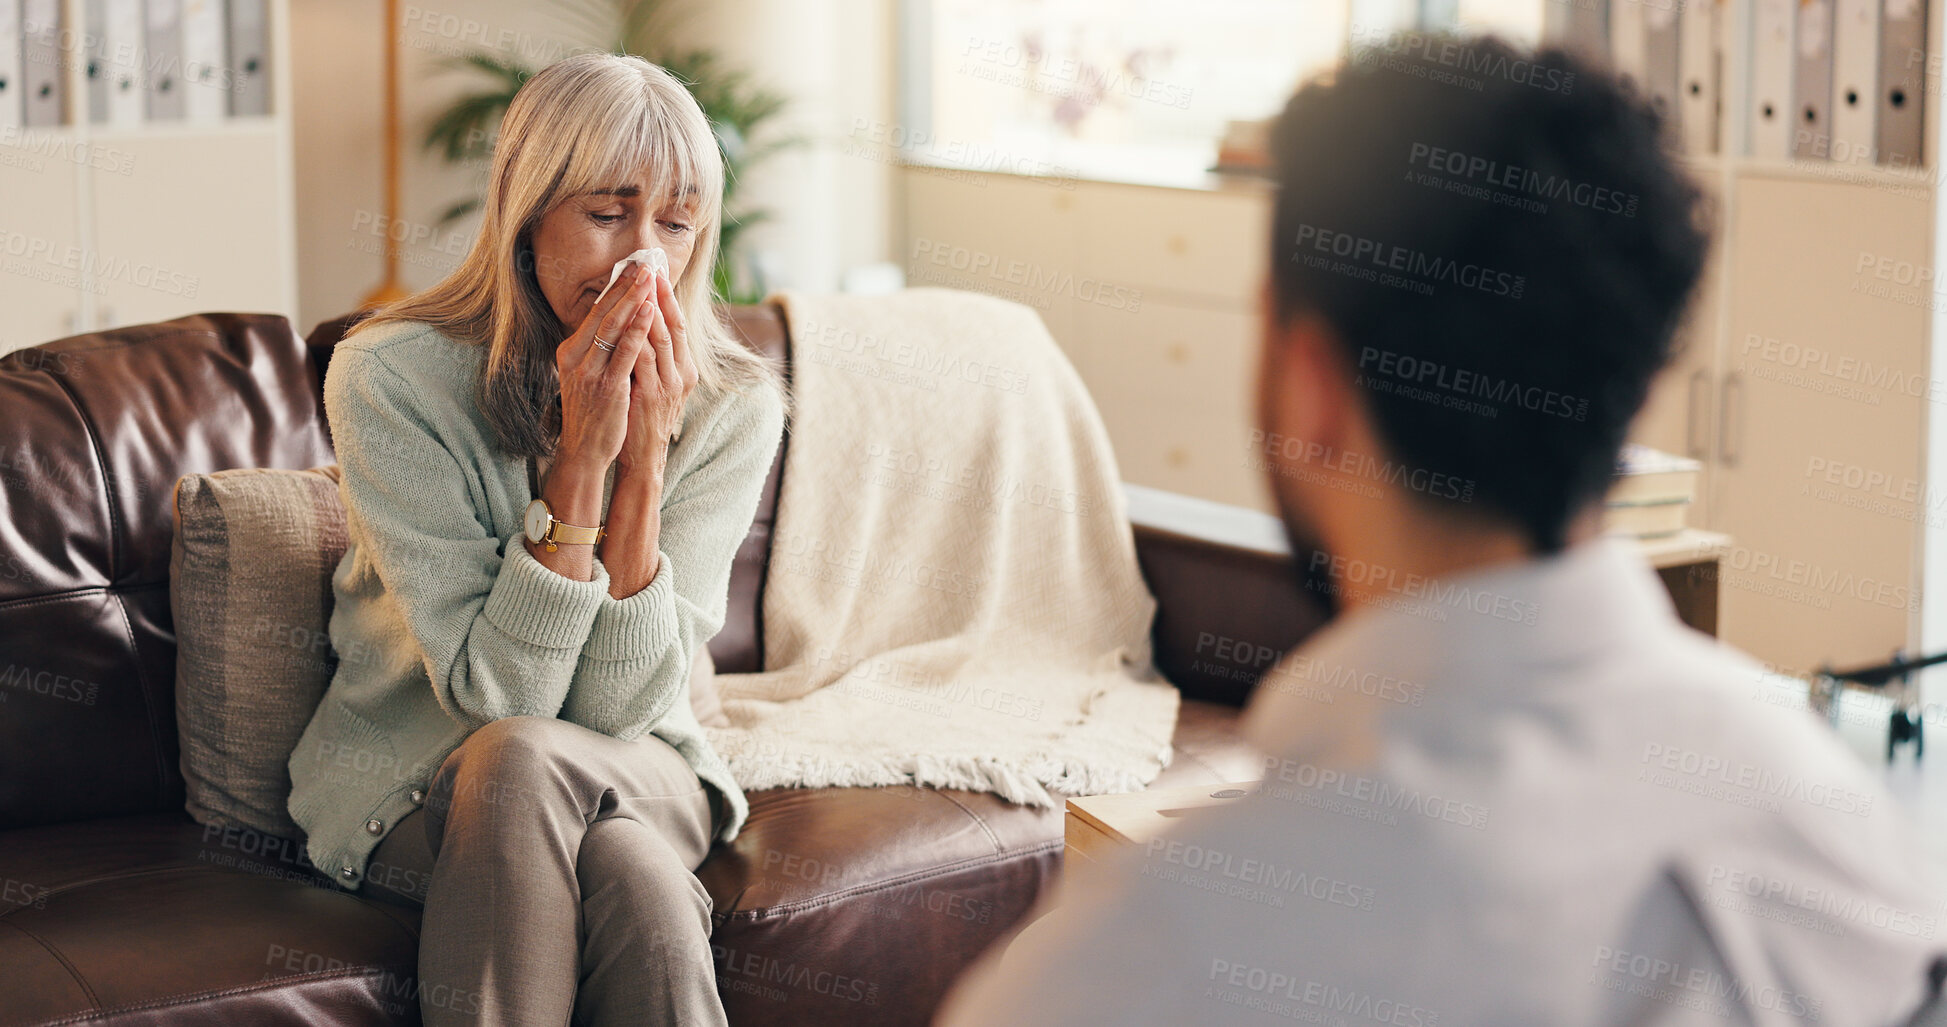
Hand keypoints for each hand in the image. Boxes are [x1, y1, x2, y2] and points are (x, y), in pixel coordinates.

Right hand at [554, 260, 658, 471]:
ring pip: (612, 327)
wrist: (585, 449)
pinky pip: (624, 352)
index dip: (615, 288)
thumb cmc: (593, 410)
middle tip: (643, 263)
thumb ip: (599, 348)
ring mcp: (589, 372)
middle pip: (602, 313)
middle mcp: (575, 357)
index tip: (632, 267)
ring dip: (633, 299)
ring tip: (649, 278)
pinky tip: (649, 311)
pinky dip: (637, 328)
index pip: (595, 312)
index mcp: (570, 351)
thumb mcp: (589, 373)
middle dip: (625, 286)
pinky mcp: (606, 387)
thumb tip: (619, 318)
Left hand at [618, 267, 697, 473]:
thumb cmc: (642, 417)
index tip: (657, 272)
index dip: (668, 298)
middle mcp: (682, 375)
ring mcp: (668, 385)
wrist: (641, 456)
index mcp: (684, 370)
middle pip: (673, 326)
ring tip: (639, 284)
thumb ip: (650, 356)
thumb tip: (638, 324)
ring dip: (649, 310)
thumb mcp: (653, 382)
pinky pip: (643, 359)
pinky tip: (626, 318)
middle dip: (660, 296)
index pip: (678, 325)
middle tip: (650, 268)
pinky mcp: (651, 396)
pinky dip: (635, 336)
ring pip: (660, 338)